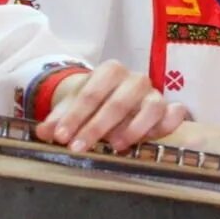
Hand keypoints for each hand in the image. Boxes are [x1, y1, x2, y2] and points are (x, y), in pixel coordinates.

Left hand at [38, 60, 187, 151]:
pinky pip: (176, 113)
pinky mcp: (169, 108)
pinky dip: (167, 125)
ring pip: (151, 106)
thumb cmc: (94, 102)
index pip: (91, 92)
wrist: (115, 96)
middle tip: (78, 147)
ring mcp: (154, 93)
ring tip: (115, 146)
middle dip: (96, 127)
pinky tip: (151, 139)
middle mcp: (135, 79)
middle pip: (118, 101)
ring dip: (133, 128)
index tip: (61, 137)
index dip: (74, 116)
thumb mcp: (73, 107)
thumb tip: (43, 132)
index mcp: (110, 71)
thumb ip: (58, 120)